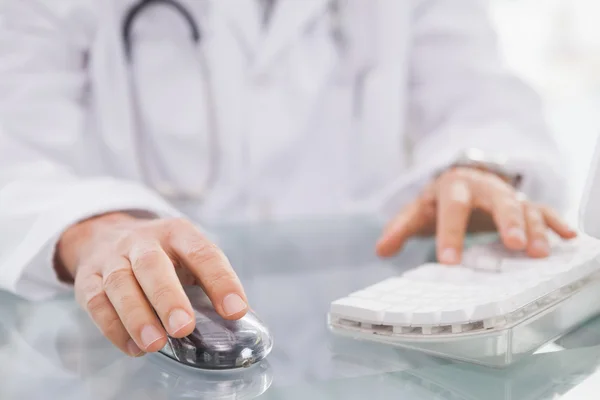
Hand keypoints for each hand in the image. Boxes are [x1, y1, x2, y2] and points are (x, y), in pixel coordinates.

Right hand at [56, 213, 247, 356]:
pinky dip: (114, 328)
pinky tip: (134, 347)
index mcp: (177, 232)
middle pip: (152, 265)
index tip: (235, 311)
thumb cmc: (160, 253)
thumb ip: (208, 280)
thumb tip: (239, 315)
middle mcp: (142, 241)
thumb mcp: (186, 253)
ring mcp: (112, 258)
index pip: (202, 253)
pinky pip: (97, 302)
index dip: (220, 281)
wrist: (105, 233)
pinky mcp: (88, 278)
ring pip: (120, 284)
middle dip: (168, 298)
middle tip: (183, 328)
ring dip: (137, 317)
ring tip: (155, 344)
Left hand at [376, 167, 576, 262]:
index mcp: (452, 187)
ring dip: (533, 228)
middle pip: (497, 201)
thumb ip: (400, 228)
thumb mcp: (417, 210)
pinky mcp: (521, 203)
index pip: (451, 209)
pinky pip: (542, 209)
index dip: (450, 235)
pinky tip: (568, 236)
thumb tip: (380, 250)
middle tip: (512, 245)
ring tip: (538, 252)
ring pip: (523, 207)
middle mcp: (483, 188)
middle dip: (507, 221)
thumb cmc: (438, 200)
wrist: (462, 177)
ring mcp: (505, 195)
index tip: (449, 262)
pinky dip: (554, 221)